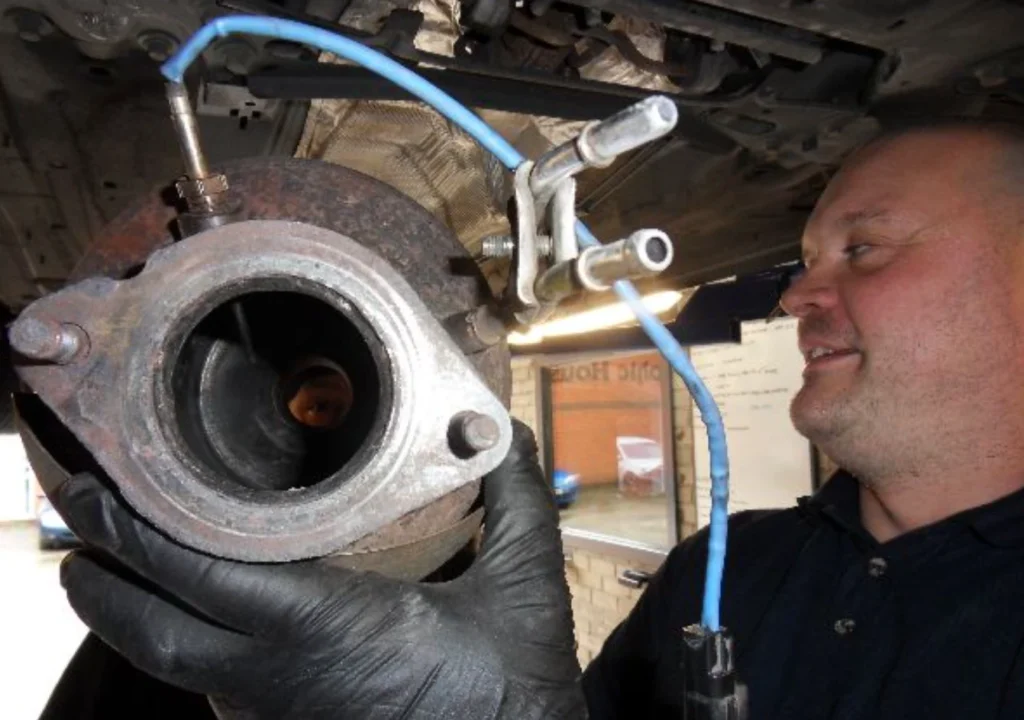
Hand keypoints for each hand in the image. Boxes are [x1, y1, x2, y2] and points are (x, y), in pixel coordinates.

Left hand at [54, 421, 584, 719]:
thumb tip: (504, 425)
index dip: (141, 534)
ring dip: (132, 607)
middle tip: (79, 513)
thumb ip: (514, 498)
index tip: (104, 488)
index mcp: (328, 628)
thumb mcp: (526, 585)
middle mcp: (281, 677)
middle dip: (102, 573)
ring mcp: (275, 712)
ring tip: (113, 554)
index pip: (206, 577)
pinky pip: (206, 683)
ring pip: (172, 663)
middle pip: (154, 631)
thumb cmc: (513, 689)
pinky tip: (189, 607)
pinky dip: (177, 637)